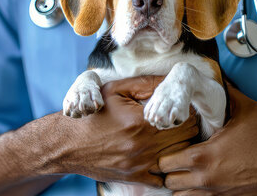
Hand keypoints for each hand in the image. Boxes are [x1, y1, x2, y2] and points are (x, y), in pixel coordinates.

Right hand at [50, 76, 198, 187]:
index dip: (185, 111)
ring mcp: (141, 164)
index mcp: (141, 121)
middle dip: (185, 127)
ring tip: (170, 136)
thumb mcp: (115, 90)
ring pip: (179, 156)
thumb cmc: (93, 114)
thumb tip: (171, 79)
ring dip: (179, 146)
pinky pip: (165, 177)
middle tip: (178, 121)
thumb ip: (145, 83)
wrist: (69, 144)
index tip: (180, 108)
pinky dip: (166, 167)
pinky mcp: (136, 177)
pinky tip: (158, 155)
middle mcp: (143, 144)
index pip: (184, 117)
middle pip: (187, 137)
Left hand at [159, 83, 256, 194]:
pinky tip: (203, 183)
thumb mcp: (245, 109)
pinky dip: (197, 195)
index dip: (163, 155)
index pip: (166, 163)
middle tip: (172, 161)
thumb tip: (212, 80)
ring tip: (185, 174)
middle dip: (168, 172)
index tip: (165, 147)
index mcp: (205, 157)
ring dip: (181, 187)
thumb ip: (223, 95)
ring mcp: (220, 195)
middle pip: (170, 184)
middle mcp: (208, 180)